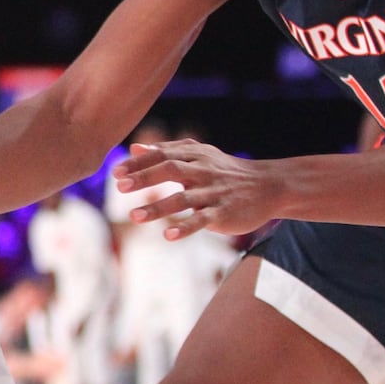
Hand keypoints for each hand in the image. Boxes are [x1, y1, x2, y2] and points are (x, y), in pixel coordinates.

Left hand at [112, 140, 279, 239]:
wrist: (268, 186)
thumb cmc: (226, 170)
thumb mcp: (199, 156)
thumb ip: (167, 152)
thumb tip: (135, 148)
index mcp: (195, 156)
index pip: (163, 155)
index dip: (139, 163)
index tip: (116, 172)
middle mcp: (203, 172)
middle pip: (171, 170)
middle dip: (145, 178)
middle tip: (120, 186)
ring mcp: (214, 193)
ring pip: (183, 199)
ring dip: (158, 208)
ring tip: (134, 217)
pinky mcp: (224, 214)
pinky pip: (202, 220)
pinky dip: (185, 228)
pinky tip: (167, 236)